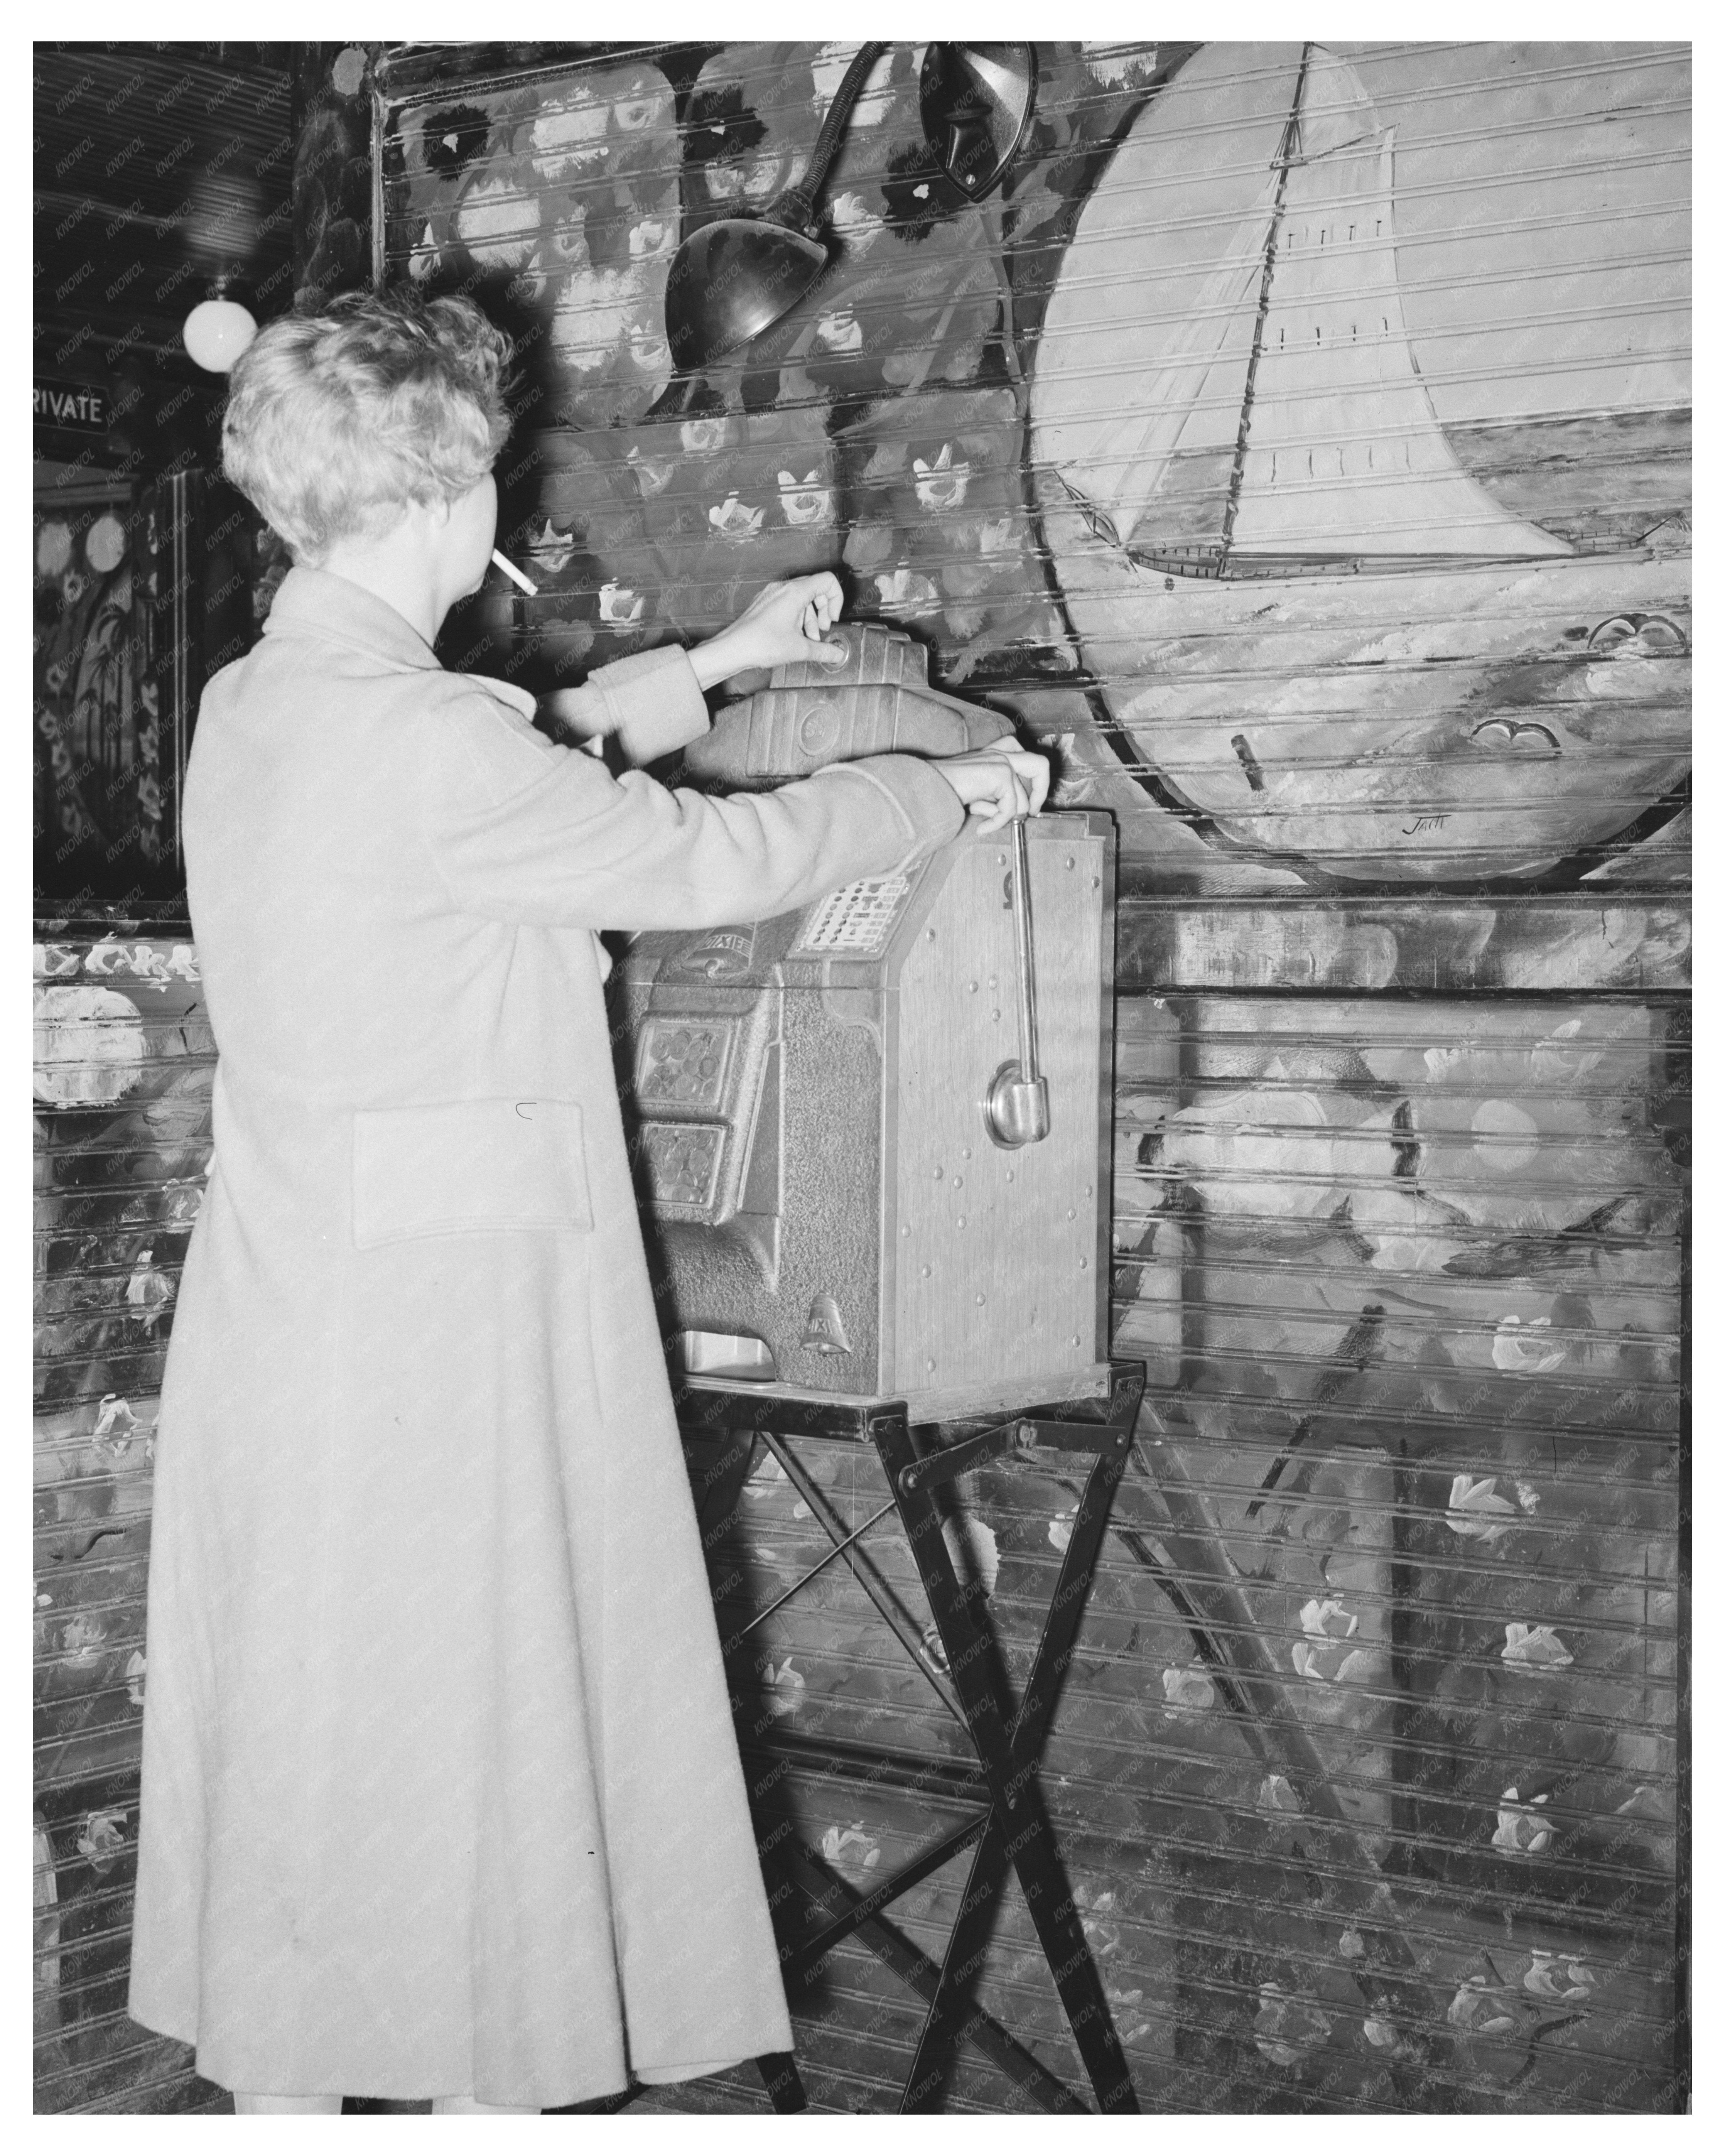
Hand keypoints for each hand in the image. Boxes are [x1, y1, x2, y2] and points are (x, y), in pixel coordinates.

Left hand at [689, 574, 846, 689]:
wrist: (732, 648)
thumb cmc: (760, 644)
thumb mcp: (799, 649)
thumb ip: (823, 651)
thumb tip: (837, 654)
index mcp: (795, 592)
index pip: (827, 581)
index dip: (837, 599)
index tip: (833, 619)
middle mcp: (783, 588)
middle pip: (815, 589)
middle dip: (823, 611)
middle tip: (822, 630)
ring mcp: (772, 594)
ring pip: (801, 599)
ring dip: (810, 619)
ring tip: (808, 640)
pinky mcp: (765, 603)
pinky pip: (787, 604)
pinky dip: (796, 618)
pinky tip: (794, 637)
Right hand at [935, 745, 1050, 833]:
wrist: (927, 786)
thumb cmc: (944, 789)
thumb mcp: (978, 792)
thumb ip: (997, 797)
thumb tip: (1015, 814)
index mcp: (995, 752)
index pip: (1028, 761)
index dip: (1035, 785)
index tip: (1028, 807)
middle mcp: (1000, 752)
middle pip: (1040, 765)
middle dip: (1040, 793)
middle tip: (1030, 812)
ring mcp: (1002, 760)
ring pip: (1022, 799)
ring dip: (1004, 817)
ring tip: (985, 821)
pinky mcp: (1000, 773)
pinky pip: (1010, 808)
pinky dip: (997, 822)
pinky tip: (982, 827)